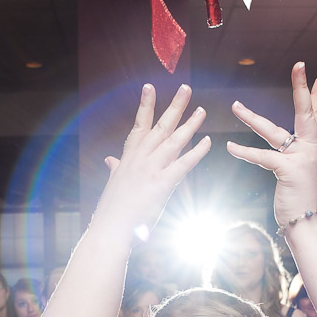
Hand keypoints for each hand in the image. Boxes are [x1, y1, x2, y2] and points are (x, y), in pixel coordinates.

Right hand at [94, 83, 210, 241]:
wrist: (110, 230)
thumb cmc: (112, 210)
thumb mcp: (113, 183)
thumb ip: (115, 168)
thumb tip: (110, 160)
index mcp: (128, 157)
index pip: (140, 125)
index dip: (146, 105)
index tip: (150, 87)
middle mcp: (140, 159)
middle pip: (161, 126)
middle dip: (174, 106)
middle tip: (186, 88)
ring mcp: (150, 170)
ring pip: (174, 141)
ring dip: (190, 124)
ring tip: (202, 111)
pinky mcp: (161, 184)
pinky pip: (183, 164)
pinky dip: (196, 152)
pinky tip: (207, 142)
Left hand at [227, 62, 316, 226]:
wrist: (307, 224)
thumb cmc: (299, 200)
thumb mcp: (297, 173)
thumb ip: (290, 156)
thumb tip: (281, 148)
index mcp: (310, 146)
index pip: (314, 113)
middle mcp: (309, 148)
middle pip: (305, 111)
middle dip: (302, 87)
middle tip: (299, 65)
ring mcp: (300, 159)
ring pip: (273, 132)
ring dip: (251, 118)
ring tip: (235, 106)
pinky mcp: (288, 170)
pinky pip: (262, 156)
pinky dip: (244, 152)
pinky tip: (230, 147)